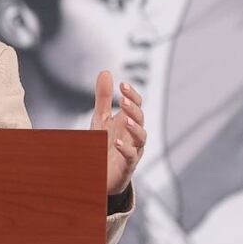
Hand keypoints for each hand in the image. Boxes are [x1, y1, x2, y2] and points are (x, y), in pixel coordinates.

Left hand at [90, 70, 145, 195]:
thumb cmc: (104, 143)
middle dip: (134, 109)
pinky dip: (125, 149)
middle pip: (140, 119)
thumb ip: (104, 97)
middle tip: (123, 100)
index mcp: (128, 121)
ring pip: (141, 138)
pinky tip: (116, 142)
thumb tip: (106, 71)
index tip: (123, 85)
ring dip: (135, 128)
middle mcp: (133, 134)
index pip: (136, 105)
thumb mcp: (101, 118)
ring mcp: (132, 149)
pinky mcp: (127, 165)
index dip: (133, 95)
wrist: (101, 172)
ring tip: (126, 120)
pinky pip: (130, 156)